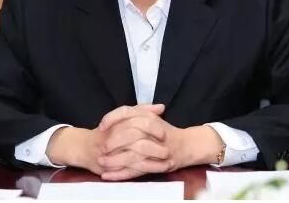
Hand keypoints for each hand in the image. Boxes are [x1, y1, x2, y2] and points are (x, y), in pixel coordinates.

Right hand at [45, 104, 165, 175]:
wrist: (82, 148)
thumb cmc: (106, 132)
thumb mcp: (122, 118)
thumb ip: (141, 111)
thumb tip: (161, 107)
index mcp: (115, 122)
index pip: (134, 120)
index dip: (150, 125)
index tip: (163, 130)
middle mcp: (110, 136)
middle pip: (133, 137)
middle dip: (152, 143)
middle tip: (167, 147)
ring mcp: (109, 153)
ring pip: (132, 156)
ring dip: (151, 159)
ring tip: (167, 160)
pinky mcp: (110, 168)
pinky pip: (129, 171)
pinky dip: (144, 170)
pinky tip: (158, 170)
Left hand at [97, 105, 224, 180]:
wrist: (187, 145)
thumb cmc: (166, 132)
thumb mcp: (152, 117)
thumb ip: (136, 113)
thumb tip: (114, 118)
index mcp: (149, 117)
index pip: (127, 113)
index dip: (113, 119)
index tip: (101, 126)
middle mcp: (152, 131)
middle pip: (130, 134)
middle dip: (113, 141)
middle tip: (101, 147)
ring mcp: (154, 149)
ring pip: (132, 154)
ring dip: (114, 160)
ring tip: (101, 163)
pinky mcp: (155, 165)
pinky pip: (135, 170)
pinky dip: (120, 174)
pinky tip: (108, 176)